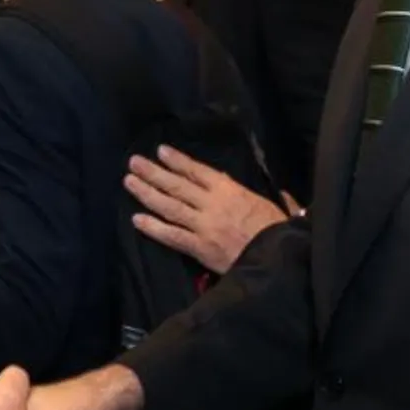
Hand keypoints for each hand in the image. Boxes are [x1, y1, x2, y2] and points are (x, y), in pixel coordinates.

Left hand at [126, 145, 286, 273]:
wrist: (280, 258)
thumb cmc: (279, 230)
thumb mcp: (271, 203)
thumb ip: (253, 193)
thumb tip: (247, 183)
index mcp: (230, 191)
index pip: (197, 171)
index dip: (177, 161)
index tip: (160, 151)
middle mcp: (212, 204)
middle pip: (177, 185)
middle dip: (153, 172)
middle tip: (133, 162)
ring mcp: (203, 226)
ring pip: (169, 206)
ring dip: (147, 193)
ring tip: (129, 181)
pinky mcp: (200, 248)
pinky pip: (172, 236)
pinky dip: (153, 228)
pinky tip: (136, 220)